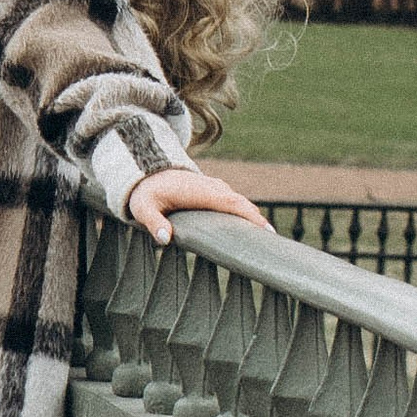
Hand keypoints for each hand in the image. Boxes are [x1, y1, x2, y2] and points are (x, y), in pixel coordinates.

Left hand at [128, 165, 271, 245]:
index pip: (232, 203)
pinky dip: (245, 215)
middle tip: (274, 244)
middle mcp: (214, 188)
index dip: (250, 216)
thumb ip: (153, 222)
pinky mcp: (216, 193)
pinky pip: (235, 204)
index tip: (267, 231)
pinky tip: (249, 232)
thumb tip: (165, 239)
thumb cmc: (147, 192)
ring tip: (265, 242)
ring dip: (253, 220)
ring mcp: (216, 189)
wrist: (148, 171)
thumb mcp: (143, 208)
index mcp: (201, 192)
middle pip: (242, 204)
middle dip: (259, 222)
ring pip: (240, 204)